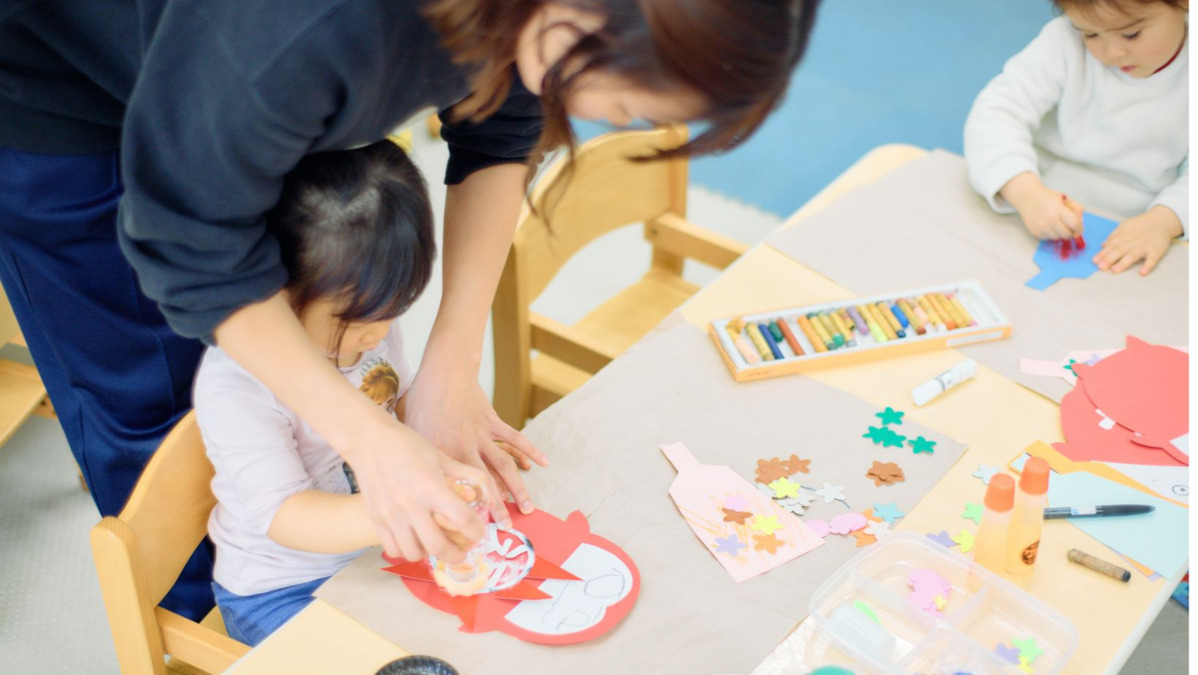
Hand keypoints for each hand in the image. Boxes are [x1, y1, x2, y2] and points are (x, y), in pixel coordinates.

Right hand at [345, 415, 492, 562]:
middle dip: (456, 555)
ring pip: (413, 553)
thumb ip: (464, 474)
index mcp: (431, 487)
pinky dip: (406, 550)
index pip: (462, 519)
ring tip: (436, 545)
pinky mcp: (376, 519)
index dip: (476, 531)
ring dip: (429, 554)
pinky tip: (414, 540)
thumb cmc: (408, 445)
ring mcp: (391, 515)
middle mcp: (411, 505)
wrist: (369, 441)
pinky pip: (393, 549)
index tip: (479, 533)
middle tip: (463, 552)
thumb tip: (487, 490)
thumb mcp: (440, 456)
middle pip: (438, 547)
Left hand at [403, 359, 547, 523]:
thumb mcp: (412, 431)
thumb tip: (408, 477)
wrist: (443, 372)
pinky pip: (514, 438)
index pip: (458, 487)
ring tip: (528, 508)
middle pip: (487, 483)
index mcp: (445, 454)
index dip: (467, 509)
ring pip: (505, 466)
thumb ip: (417, 455)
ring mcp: (483, 435)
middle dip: (498, 508)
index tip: (474, 528)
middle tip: (508, 528)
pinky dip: (530, 450)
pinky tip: (542, 463)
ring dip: (518, 488)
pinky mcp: (493, 422)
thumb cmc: (421, 400)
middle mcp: (466, 448)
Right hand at [1000, 173, 1083, 239]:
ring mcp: (1041, 227)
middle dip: (1070, 232)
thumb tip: (1080, 224)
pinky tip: (1047, 225)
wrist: (1027, 197)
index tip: (1079, 230)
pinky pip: (1048, 238)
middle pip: (1067, 235)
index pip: (1074, 224)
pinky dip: (1051, 234)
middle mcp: (1049, 220)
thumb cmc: (1048, 197)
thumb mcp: (1065, 198)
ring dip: (1060, 233)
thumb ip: (1077, 209)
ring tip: (1056, 224)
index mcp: (1058, 209)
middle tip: (1068, 227)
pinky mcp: (1035, 232)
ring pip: (1058, 238)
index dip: (1079, 228)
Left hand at [1093, 206, 1182, 275]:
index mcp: (1125, 235)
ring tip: (1115, 270)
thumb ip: (1114, 236)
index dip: (1103, 253)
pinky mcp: (1157, 250)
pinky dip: (1148, 265)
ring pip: (1133, 254)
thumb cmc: (1141, 225)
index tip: (1094, 261)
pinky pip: (1153, 259)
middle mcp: (1134, 240)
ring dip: (1124, 262)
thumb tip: (1103, 245)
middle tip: (1101, 267)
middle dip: (1109, 258)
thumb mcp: (1126, 227)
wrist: (1162, 220)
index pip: (1112, 245)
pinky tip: (1142, 272)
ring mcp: (1145, 246)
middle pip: (1120, 249)